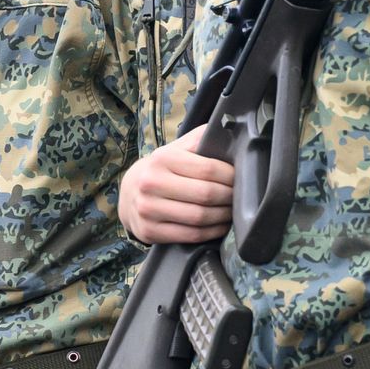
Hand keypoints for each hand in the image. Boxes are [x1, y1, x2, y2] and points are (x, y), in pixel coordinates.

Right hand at [119, 127, 233, 246]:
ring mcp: (148, 210)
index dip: (230, 175)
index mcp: (162, 159)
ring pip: (200, 217)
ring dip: (223, 216)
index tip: (240, 178)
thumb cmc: (161, 169)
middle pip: (206, 194)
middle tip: (240, 196)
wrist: (129, 193)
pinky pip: (191, 235)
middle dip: (230, 197)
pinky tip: (220, 225)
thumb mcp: (176, 149)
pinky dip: (212, 232)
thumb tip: (229, 133)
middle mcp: (151, 183)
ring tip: (232, 210)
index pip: (208, 168)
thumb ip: (200, 140)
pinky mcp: (150, 232)